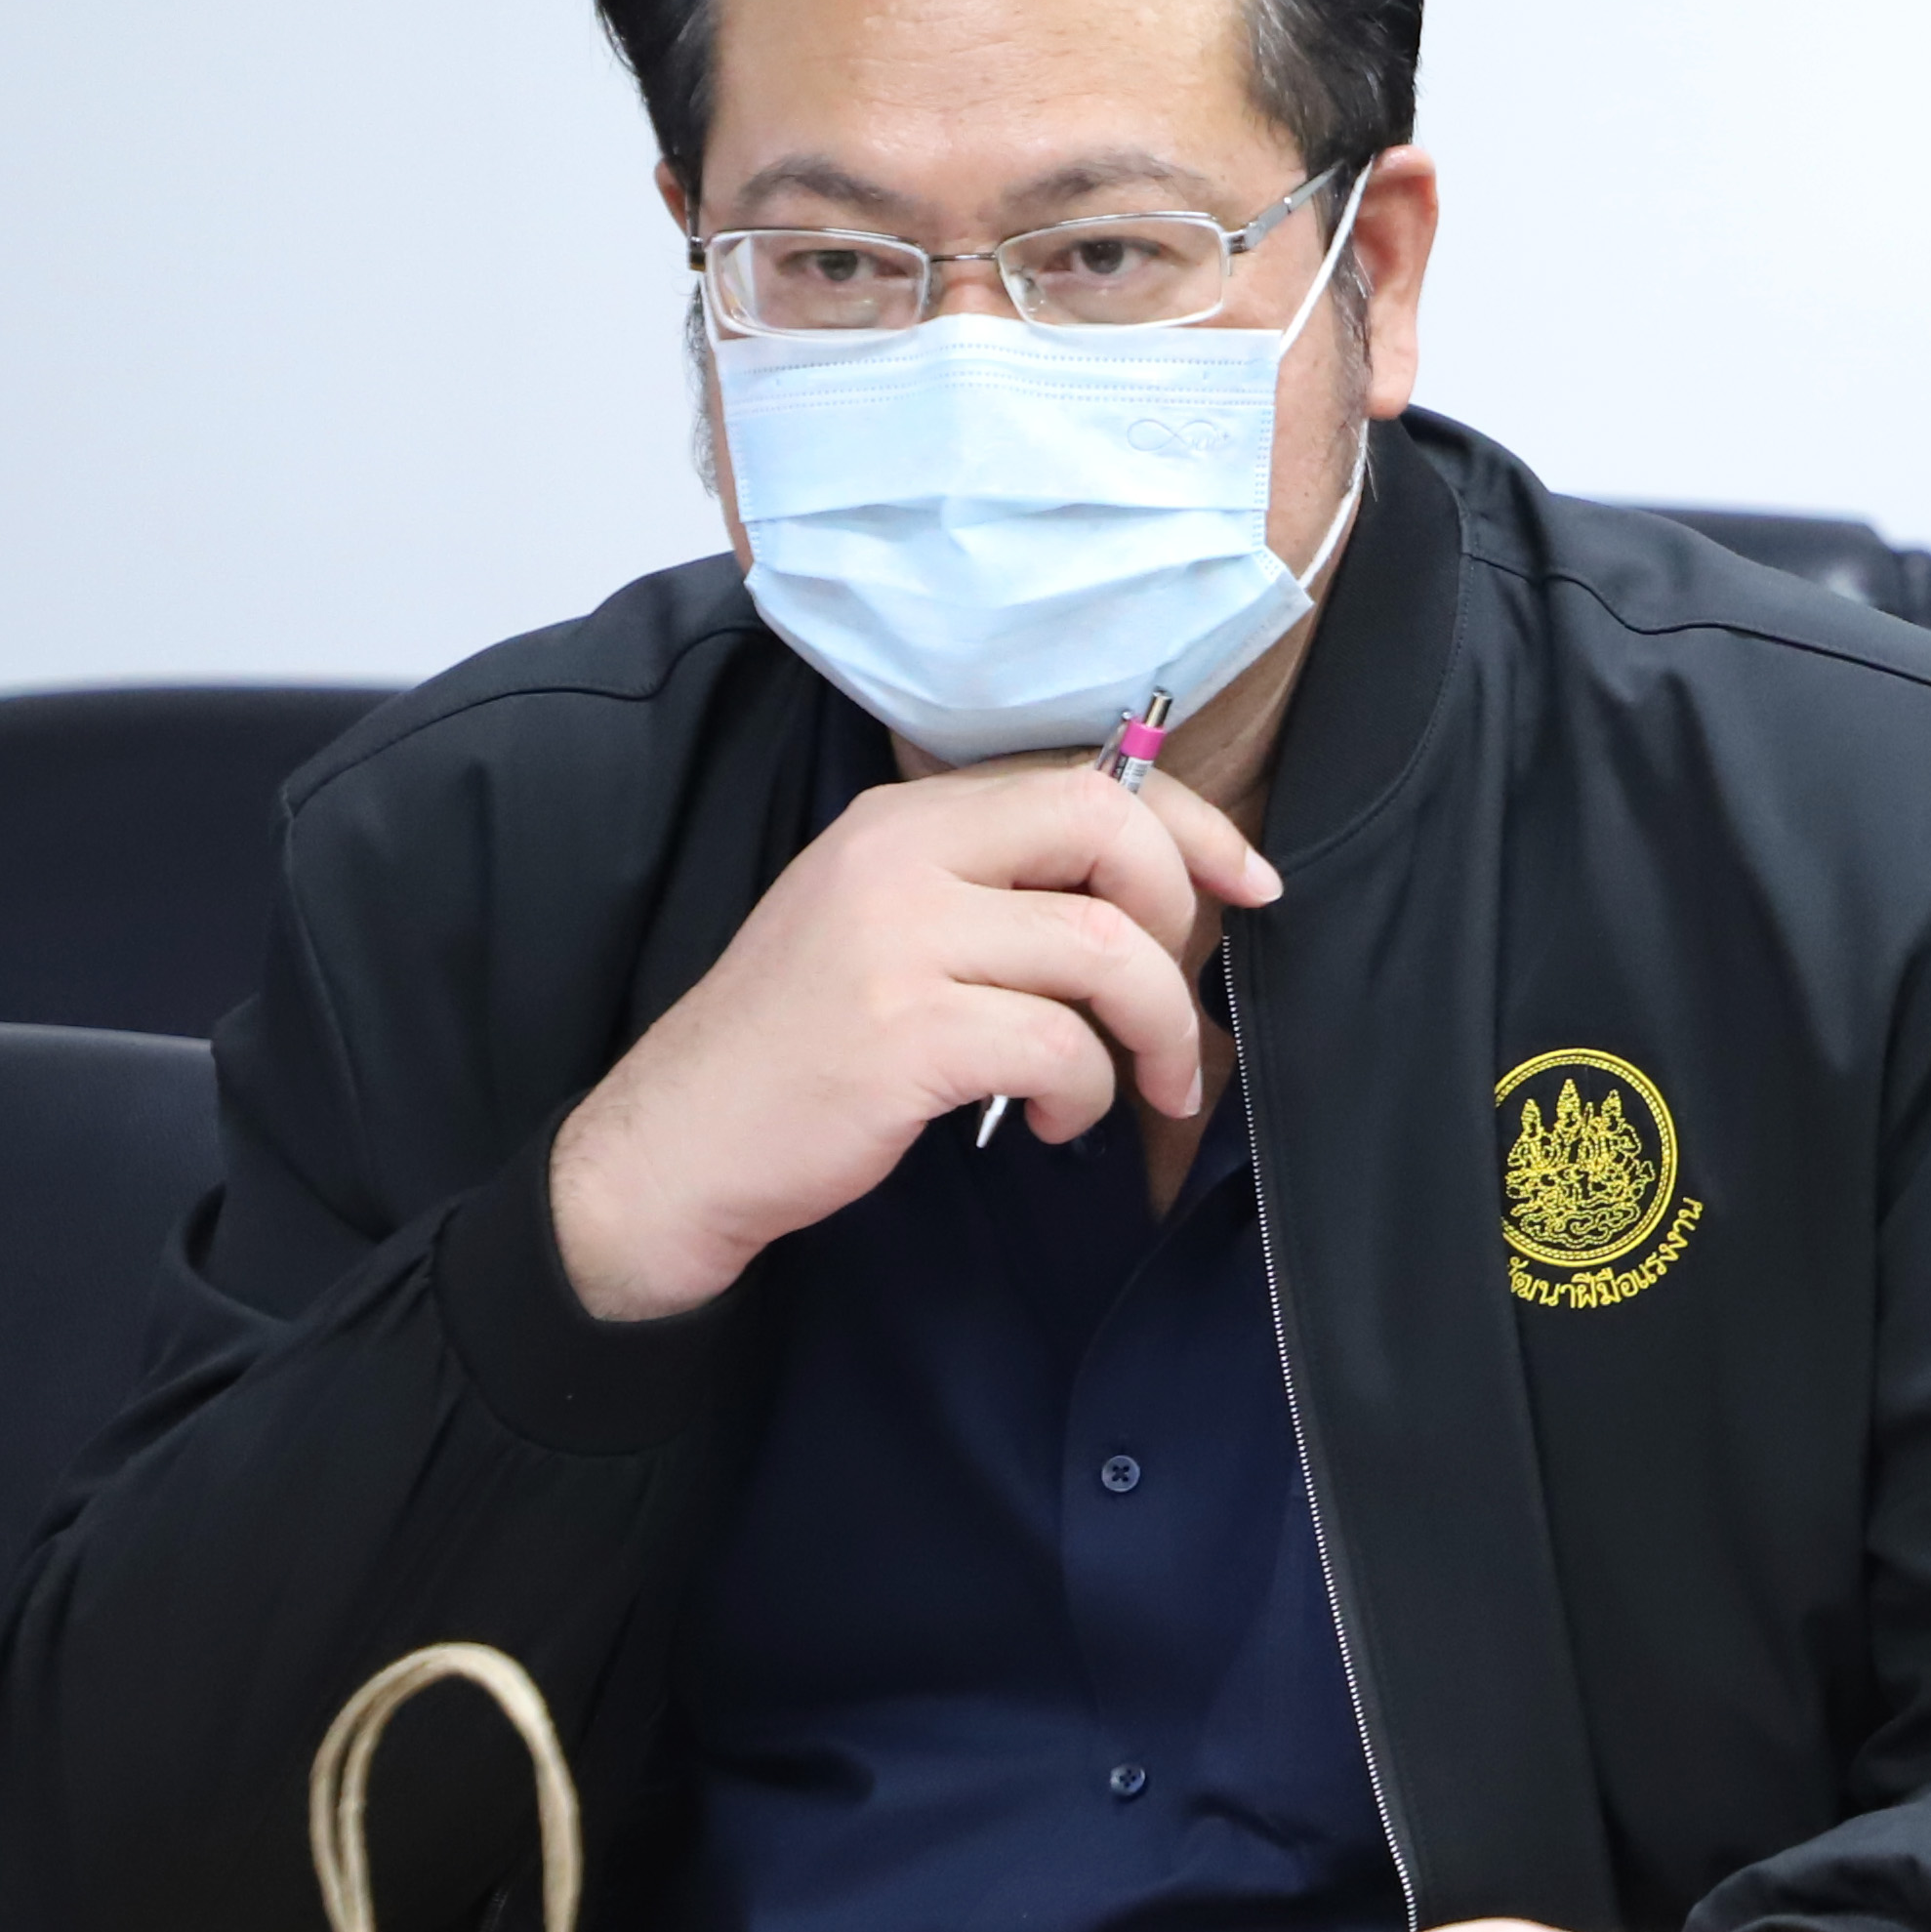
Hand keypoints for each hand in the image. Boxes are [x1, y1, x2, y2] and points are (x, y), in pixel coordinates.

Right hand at [549, 758, 1278, 1320]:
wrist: (677, 1147)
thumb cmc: (803, 1048)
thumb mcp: (887, 928)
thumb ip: (995, 892)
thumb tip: (1147, 897)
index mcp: (905, 821)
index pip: (1088, 784)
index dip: (1193, 831)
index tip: (1253, 884)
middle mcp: (899, 858)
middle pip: (1110, 835)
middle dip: (1181, 921)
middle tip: (1172, 1004)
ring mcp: (897, 941)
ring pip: (1108, 952)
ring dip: (1154, 1031)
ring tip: (1138, 1084)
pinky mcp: (905, 1033)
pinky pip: (1063, 1046)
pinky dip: (1088, 1091)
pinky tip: (1055, 1117)